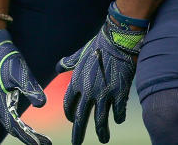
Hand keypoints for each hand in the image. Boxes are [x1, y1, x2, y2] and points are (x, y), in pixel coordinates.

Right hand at [0, 29, 50, 144]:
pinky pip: (8, 116)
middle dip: (28, 137)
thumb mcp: (21, 72)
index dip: (29, 137)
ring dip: (23, 131)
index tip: (43, 143)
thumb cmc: (6, 59)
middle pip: (12, 128)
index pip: (15, 126)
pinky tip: (27, 126)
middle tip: (45, 143)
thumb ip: (31, 88)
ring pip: (9, 123)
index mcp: (0, 101)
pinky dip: (18, 123)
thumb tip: (42, 104)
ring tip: (39, 138)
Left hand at [56, 15, 145, 143]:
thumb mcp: (79, 55)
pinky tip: (118, 119)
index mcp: (76, 82)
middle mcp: (88, 91)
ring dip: (101, 132)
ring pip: (100, 120)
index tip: (72, 120)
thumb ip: (68, 63)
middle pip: (80, 117)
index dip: (69, 114)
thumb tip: (58, 67)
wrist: (117, 42)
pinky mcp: (119, 94)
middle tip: (76, 144)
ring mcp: (104, 94)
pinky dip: (118, 118)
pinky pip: (118, 112)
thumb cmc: (98, 47)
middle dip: (78, 133)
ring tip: (103, 139)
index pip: (68, 105)